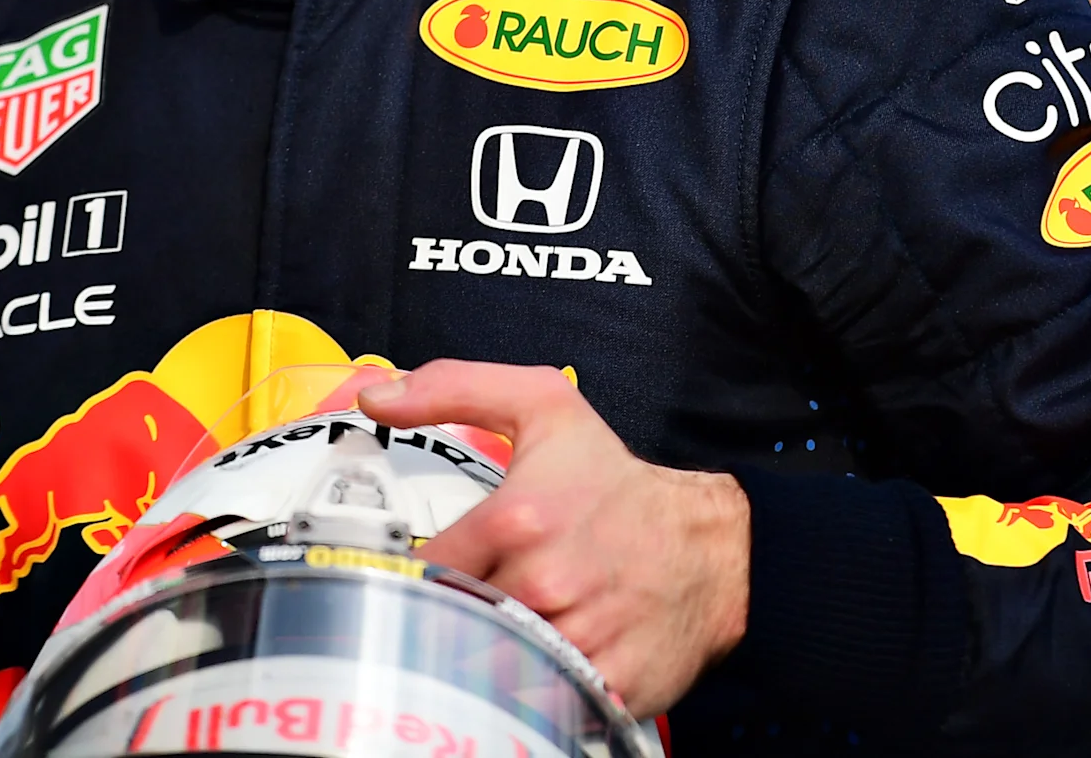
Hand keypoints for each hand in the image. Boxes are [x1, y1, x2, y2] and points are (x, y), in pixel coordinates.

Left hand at [357, 361, 748, 717]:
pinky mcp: (602, 686)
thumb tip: (379, 396)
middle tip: (468, 598)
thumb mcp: (544, 406)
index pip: (423, 565)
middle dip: (453, 609)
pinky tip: (538, 662)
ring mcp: (574, 639)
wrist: (711, 546)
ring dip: (485, 652)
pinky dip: (531, 687)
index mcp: (515, 518)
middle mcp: (542, 583)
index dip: (420, 569)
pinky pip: (538, 701)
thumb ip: (453, 389)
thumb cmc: (618, 482)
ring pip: (487, 664)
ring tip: (499, 630)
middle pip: (451, 617)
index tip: (432, 568)